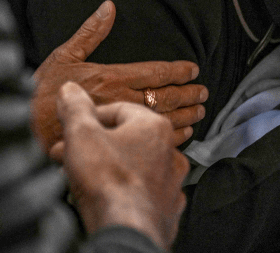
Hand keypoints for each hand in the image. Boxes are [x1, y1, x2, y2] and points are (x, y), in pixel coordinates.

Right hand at [32, 0, 207, 151]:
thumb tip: (109, 7)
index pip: (158, 73)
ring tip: (200, 111)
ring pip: (167, 120)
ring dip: (188, 115)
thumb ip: (91, 32)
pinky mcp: (121, 146)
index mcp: (114, 78)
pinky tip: (186, 133)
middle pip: (168, 96)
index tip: (193, 70)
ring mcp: (124, 127)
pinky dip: (176, 137)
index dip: (179, 71)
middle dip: (189, 94)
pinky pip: (153, 144)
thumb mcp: (63, 56)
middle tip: (204, 92)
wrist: (27, 132)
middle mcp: (124, 101)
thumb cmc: (42, 93)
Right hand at [50, 82, 188, 250]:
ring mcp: (173, 179)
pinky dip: (128, 189)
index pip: (119, 109)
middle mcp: (171, 150)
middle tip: (68, 155)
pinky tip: (110, 195)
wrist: (128, 227)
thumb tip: (71, 89)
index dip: (89, 118)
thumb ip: (76, 108)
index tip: (70, 130)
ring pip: (138, 164)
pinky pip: (146, 190)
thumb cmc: (108, 179)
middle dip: (95, 145)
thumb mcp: (82, 134)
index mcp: (155, 126)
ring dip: (111, 167)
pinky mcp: (169, 204)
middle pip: (128, 138)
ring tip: (84, 177)